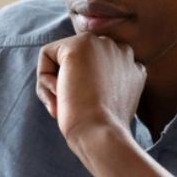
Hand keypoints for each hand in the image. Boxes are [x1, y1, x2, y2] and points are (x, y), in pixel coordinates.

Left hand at [36, 33, 145, 148]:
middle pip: (79, 62)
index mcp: (133, 68)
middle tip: (70, 109)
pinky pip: (46, 54)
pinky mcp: (80, 44)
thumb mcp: (110, 106)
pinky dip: (43, 78)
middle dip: (69, 85)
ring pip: (61, 57)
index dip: (85, 92)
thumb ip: (102, 88)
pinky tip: (59, 94)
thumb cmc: (103, 129)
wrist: (101, 132)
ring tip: (63, 105)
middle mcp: (121, 50)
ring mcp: (102, 44)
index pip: (95, 70)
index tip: (85, 114)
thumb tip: (72, 82)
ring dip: (55, 83)